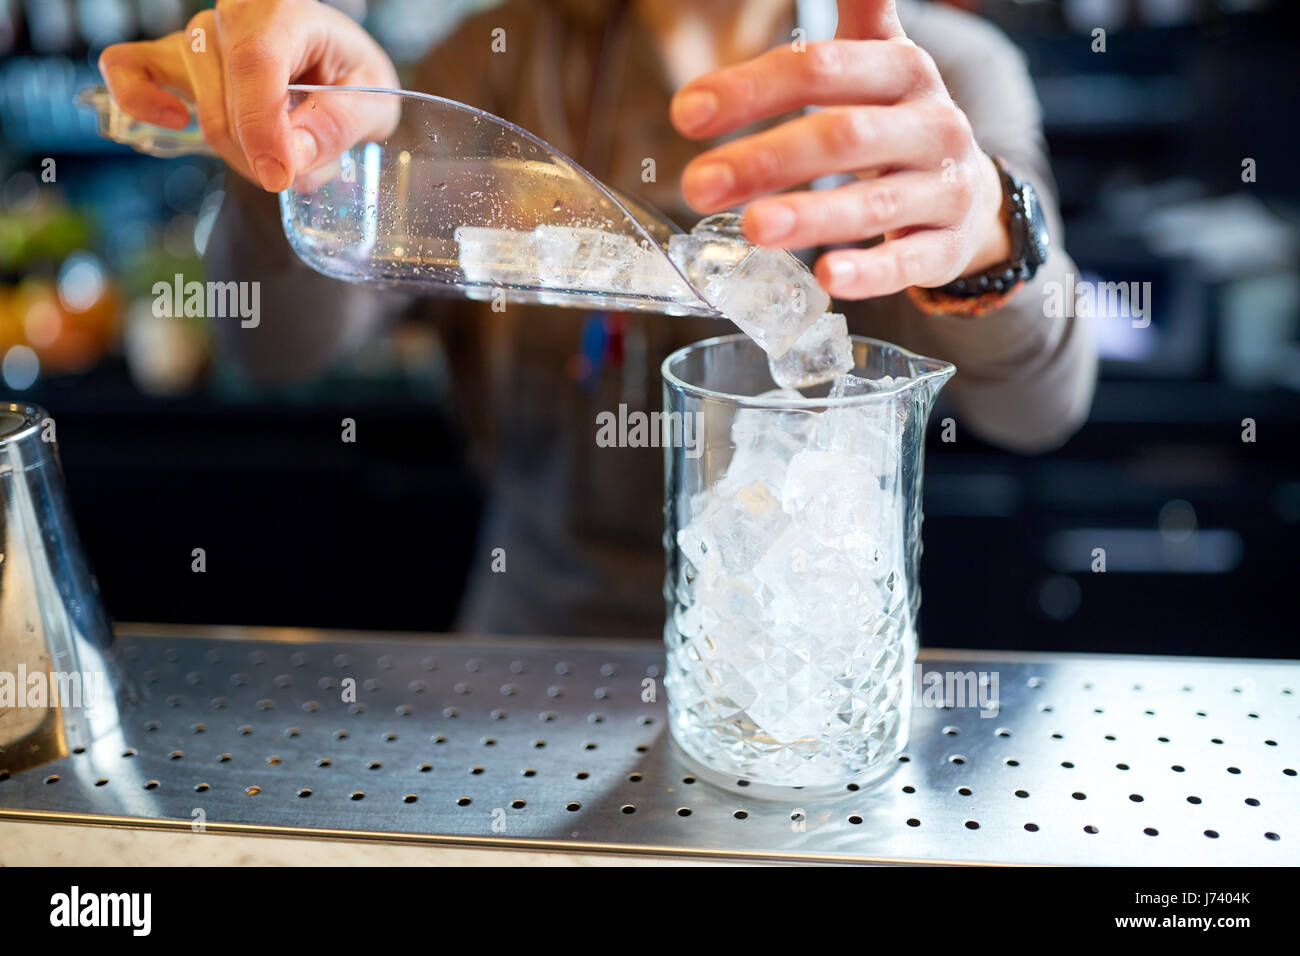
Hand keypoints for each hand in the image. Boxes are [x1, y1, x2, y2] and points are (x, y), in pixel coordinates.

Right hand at [98, 0, 399, 191]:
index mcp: (284, 9)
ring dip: (243, 156)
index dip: (264, 127)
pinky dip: (138, 99)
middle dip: (266, 156)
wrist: (331, 72)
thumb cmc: (350, 79)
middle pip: (229, 106)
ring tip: (278, 152)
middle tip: (303, 168)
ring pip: (203, 115)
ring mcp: (197, 35)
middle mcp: (232, 15)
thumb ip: (338, 126)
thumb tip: (291, 157)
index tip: (279, 175)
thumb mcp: (372, 103)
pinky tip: (177, 120)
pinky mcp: (170, 56)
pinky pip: (125, 68)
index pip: (257, 64)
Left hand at [670, 0, 1010, 298]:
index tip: (685, 115)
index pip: (820, 70)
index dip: (751, 89)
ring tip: (752, 228)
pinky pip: (910, 260)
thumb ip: (856, 12)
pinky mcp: (947, 246)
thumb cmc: (898, 123)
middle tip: (698, 185)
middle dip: (767, 159)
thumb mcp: (879, 61)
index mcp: (902, 71)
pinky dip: (870, 271)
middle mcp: (930, 124)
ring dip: (811, 215)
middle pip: (844, 135)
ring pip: (876, 201)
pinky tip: (829, 277)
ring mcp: (944, 188)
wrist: (970, 192)